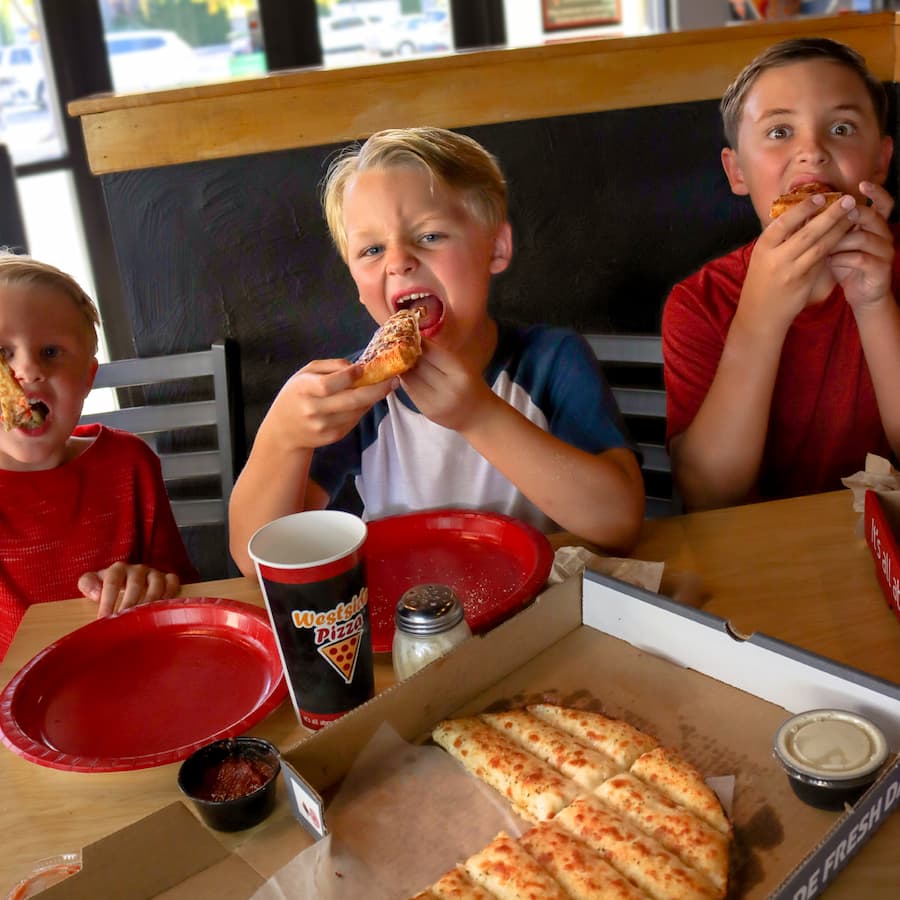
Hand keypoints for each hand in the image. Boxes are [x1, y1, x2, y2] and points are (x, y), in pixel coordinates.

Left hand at [78, 563, 180, 617]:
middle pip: (135, 584)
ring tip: (143, 618)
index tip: (103, 618)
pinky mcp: (168, 578)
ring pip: (156, 584)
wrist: (128, 580)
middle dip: (129, 603)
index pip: (112, 581)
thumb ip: (88, 583)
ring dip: (149, 602)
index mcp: (118, 569)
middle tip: (124, 622)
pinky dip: (169, 594)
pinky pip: (172, 583)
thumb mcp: (92, 582)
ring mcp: (154, 573)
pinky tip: (162, 609)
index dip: (108, 600)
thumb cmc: (108, 586)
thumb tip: (97, 593)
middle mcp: (138, 569)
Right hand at [263, 358, 394, 451]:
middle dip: (376, 390)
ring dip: (372, 399)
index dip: (349, 376)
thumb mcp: (306, 373)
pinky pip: (354, 420)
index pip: (329, 384)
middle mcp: (313, 410)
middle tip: (393, 381)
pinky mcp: (333, 436)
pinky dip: (362, 409)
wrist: (284, 430)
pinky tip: (363, 401)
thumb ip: (330, 366)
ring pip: (357, 411)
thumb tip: (358, 367)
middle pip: (351, 401)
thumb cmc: (297, 394)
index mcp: (304, 389)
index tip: (363, 368)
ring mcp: (324, 426)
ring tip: (381, 387)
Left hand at [400, 340, 497, 432]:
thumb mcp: (463, 366)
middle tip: (401, 344)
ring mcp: (437, 403)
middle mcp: (449, 389)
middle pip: (418, 365)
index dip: (417, 342)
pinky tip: (408, 374)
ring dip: (403, 367)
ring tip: (401, 359)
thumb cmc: (471, 386)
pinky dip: (406, 380)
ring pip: (410, 379)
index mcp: (461, 372)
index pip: (431, 352)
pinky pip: (410, 391)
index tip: (410, 334)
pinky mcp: (427, 411)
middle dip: (407, 354)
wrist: (478, 416)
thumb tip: (414, 339)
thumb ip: (441, 355)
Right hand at [737, 193, 857, 336]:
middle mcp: (776, 259)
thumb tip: (805, 213)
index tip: (820, 196)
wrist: (759, 314)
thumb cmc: (762, 281)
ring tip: (852, 215)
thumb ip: (781, 238)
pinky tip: (846, 236)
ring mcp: (791, 272)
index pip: (784, 223)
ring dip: (839, 229)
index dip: (803, 208)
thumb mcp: (763, 257)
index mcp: (763, 248)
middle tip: (847, 199)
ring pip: (820, 247)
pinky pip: (823, 261)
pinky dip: (836, 246)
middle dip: (830, 214)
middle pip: (807, 232)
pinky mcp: (804, 283)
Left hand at [828, 181, 895, 313]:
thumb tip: (807, 210)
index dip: (876, 192)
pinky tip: (830, 261)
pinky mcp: (880, 269)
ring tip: (823, 247)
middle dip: (851, 215)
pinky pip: (861, 259)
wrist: (862, 295)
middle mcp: (884, 235)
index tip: (862, 183)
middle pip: (872, 216)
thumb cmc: (846, 265)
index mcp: (874, 225)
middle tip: (832, 217)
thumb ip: (831, 227)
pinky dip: (842, 259)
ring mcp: (884, 252)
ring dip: (840, 241)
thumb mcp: (837, 243)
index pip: (882, 203)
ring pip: (863, 238)